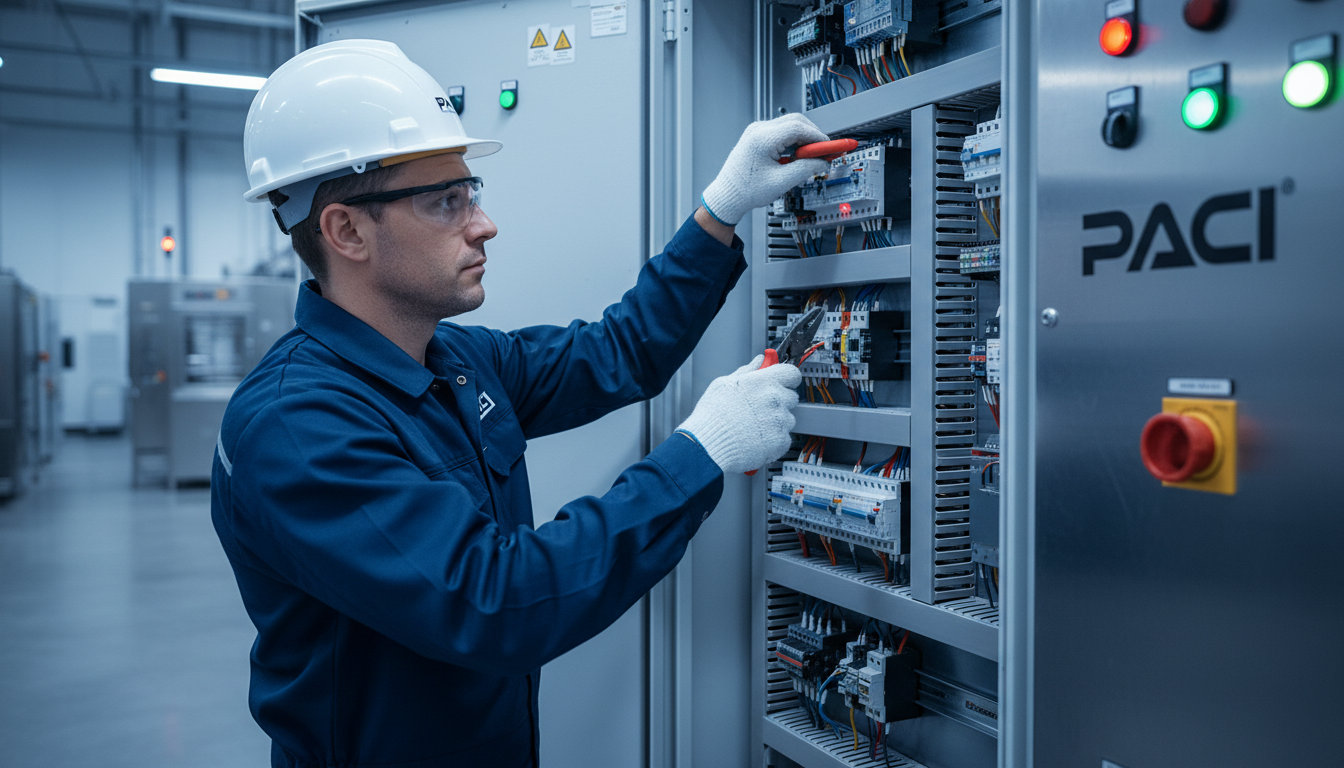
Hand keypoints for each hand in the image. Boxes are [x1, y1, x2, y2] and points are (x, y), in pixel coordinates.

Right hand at [677, 355, 801, 474]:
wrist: (709, 446)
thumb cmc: (712, 416)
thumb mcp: (724, 384)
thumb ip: (746, 371)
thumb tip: (759, 362)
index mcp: (762, 381)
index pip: (791, 373)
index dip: (787, 379)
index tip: (781, 383)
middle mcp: (774, 399)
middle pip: (791, 397)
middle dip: (779, 401)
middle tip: (759, 409)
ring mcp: (779, 421)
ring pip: (788, 419)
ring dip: (776, 422)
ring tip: (754, 426)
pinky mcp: (780, 440)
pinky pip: (784, 438)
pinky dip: (774, 440)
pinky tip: (756, 438)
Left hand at [700, 113, 831, 226]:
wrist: (727, 196)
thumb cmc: (746, 191)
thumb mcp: (781, 182)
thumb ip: (805, 169)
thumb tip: (822, 162)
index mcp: (762, 139)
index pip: (798, 128)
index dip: (818, 137)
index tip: (830, 147)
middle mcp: (758, 130)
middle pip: (796, 121)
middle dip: (813, 135)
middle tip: (824, 151)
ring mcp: (756, 131)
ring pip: (789, 125)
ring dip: (803, 138)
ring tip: (809, 158)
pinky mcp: (757, 136)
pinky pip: (781, 132)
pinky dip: (793, 141)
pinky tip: (796, 156)